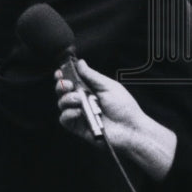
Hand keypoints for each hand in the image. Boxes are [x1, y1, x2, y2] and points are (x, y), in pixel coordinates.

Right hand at [55, 58, 176, 179]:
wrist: (130, 129)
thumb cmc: (124, 107)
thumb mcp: (108, 86)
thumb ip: (91, 75)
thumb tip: (80, 62)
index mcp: (89, 89)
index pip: (71, 79)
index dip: (63, 75)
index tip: (61, 72)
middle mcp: (82, 100)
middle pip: (62, 90)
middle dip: (61, 85)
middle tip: (68, 85)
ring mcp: (79, 113)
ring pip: (61, 103)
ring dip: (67, 99)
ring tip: (79, 101)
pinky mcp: (77, 127)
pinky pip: (64, 119)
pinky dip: (68, 114)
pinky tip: (78, 112)